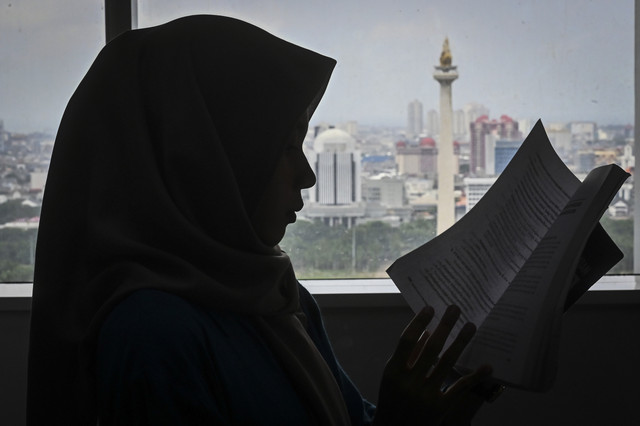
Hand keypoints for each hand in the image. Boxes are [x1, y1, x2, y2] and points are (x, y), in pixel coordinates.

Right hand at [373, 305, 491, 425]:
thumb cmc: (393, 399)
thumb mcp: (393, 377)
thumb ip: (408, 356)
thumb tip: (425, 331)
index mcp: (393, 372)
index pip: (406, 341)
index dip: (418, 323)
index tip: (430, 308)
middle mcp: (408, 383)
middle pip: (430, 348)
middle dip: (445, 326)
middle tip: (456, 308)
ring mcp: (425, 396)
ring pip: (446, 363)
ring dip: (460, 343)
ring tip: (470, 326)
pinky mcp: (440, 408)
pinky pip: (460, 388)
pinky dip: (474, 377)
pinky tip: (486, 366)